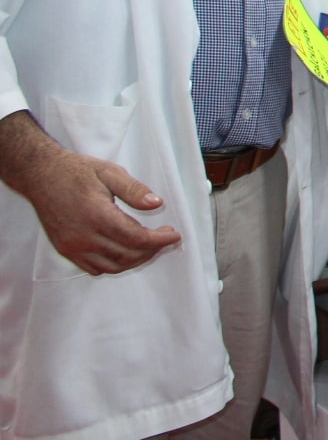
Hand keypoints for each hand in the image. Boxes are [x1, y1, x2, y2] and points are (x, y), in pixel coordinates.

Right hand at [23, 148, 181, 274]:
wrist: (41, 176)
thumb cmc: (76, 172)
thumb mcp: (110, 172)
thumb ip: (134, 189)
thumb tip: (156, 204)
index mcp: (97, 215)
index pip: (135, 238)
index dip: (158, 240)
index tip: (174, 235)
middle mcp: (83, 236)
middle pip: (126, 255)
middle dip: (151, 250)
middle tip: (165, 237)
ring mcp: (72, 246)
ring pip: (112, 266)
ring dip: (135, 260)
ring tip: (150, 245)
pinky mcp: (65, 250)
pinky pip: (95, 268)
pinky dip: (115, 264)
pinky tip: (126, 251)